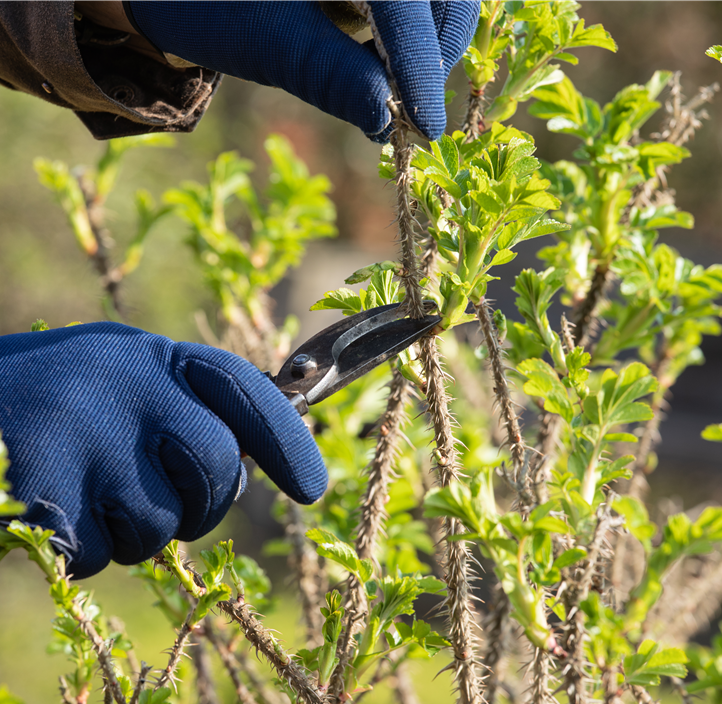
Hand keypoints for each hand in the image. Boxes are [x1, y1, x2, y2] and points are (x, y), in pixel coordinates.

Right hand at [0, 323, 326, 578]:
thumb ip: (186, 407)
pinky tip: (51, 504)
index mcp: (152, 356)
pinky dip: (84, 547)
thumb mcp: (125, 379)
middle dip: (205, 502)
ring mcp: (84, 435)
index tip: (312, 487)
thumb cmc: (53, 400)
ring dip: (134, 530)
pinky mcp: (43, 490)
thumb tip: (252, 459)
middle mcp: (126, 384)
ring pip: (159, 525)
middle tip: (169, 500)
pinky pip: (98, 553)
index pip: (243, 389)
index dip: (287, 440)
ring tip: (87, 489)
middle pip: (216, 467)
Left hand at [125, 0, 480, 140]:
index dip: (420, 62)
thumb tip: (387, 121)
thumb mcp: (265, 41)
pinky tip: (389, 59)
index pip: (400, 1)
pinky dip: (415, 28)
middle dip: (435, 48)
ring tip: (400, 86)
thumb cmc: (208, 3)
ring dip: (432, 39)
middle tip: (414, 108)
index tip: (426, 126)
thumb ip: (330, 76)